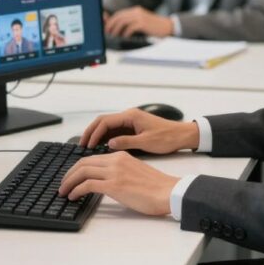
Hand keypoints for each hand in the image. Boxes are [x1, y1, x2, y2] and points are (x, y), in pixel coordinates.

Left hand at [59, 151, 177, 215]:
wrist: (169, 192)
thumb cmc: (156, 187)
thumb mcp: (135, 171)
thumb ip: (120, 171)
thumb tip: (107, 181)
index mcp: (121, 155)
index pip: (92, 158)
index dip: (78, 167)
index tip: (71, 176)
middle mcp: (116, 160)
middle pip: (83, 162)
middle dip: (69, 174)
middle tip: (63, 184)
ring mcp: (114, 172)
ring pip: (82, 171)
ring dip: (69, 182)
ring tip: (64, 191)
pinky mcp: (114, 185)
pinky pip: (88, 185)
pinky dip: (77, 190)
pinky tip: (73, 196)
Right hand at [79, 108, 198, 153]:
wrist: (181, 135)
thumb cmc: (167, 137)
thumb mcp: (146, 142)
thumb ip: (126, 142)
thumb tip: (109, 144)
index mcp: (131, 116)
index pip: (105, 122)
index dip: (94, 133)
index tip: (87, 145)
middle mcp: (129, 116)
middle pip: (103, 121)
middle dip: (91, 132)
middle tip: (82, 145)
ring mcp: (130, 122)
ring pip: (108, 126)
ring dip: (97, 135)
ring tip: (88, 147)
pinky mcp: (133, 128)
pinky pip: (115, 131)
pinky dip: (106, 138)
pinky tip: (101, 148)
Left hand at [105, 6, 172, 36]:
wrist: (168, 26)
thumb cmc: (154, 27)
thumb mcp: (141, 23)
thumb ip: (130, 24)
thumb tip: (117, 29)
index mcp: (135, 11)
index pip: (119, 14)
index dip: (111, 21)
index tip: (106, 28)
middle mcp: (136, 12)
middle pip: (119, 16)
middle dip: (111, 25)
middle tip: (108, 33)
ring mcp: (140, 17)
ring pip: (123, 21)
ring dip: (116, 29)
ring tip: (114, 35)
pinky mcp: (144, 23)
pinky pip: (131, 27)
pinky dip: (126, 32)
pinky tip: (125, 37)